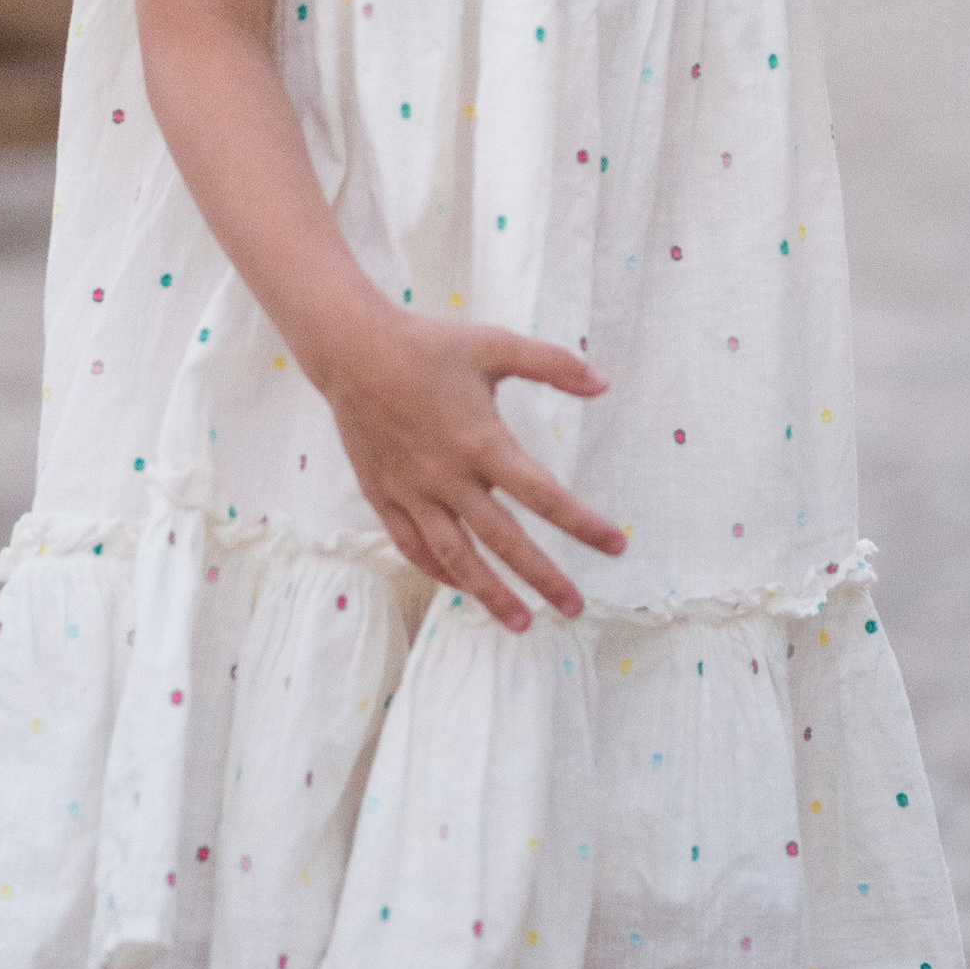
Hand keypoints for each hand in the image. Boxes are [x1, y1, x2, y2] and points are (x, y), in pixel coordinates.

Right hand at [316, 313, 624, 633]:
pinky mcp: (383, 494)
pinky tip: (461, 587)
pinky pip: (412, 545)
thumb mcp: (496, 345)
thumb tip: (605, 383)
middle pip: (503, 541)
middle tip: (575, 608)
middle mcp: (448, 476)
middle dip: (543, 578)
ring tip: (520, 623)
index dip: (583, 524)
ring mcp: (412, 491)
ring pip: (455, 556)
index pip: (543, 495)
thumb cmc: (429, 345)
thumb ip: (553, 365)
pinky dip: (438, 571)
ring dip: (490, 593)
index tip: (617, 545)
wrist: (352, 350)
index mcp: (482, 441)